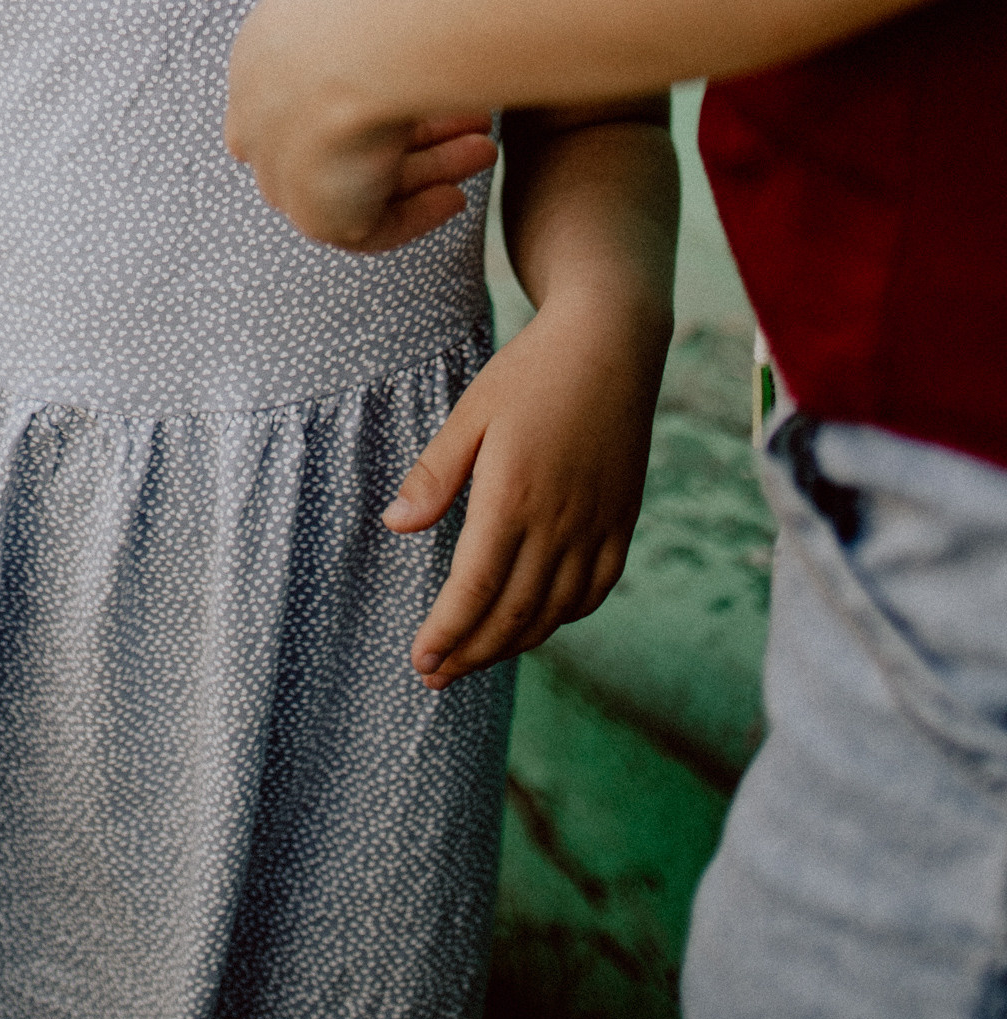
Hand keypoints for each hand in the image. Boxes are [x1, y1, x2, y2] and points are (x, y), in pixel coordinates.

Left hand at [228, 0, 491, 248]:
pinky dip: (416, 215)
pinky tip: (455, 195)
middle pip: (343, 136)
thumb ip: (361, 0)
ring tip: (484, 148)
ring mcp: (284, 167)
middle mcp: (264, 113)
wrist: (357, 38)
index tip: (426, 80)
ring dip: (430, 164)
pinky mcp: (315, 214)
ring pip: (363, 178)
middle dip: (415, 128)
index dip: (375, 89)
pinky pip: (371, 227)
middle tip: (472, 119)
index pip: (311, 88)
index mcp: (263, 52)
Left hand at [383, 291, 664, 685]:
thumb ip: (434, 474)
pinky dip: (564, 617)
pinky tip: (538, 623)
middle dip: (472, 652)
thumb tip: (396, 526)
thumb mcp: (471, 413)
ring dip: (513, 643)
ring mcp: (598, 526)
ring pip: (555, 610)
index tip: (421, 660)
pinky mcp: (623, 521)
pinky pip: (595, 590)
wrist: (611, 342)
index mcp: (514, 496)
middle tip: (435, 675)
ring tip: (475, 658)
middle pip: (514, 613)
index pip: (476, 588)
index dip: (448, 632)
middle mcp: (560, 522)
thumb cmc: (531, 372)